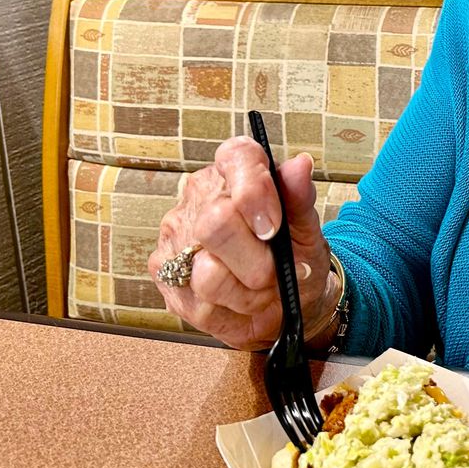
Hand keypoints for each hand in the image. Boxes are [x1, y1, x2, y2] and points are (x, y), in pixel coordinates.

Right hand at [147, 138, 333, 349]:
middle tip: (273, 271)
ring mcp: (175, 235)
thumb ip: (300, 199)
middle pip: (217, 222)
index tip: (272, 227)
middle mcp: (199, 197)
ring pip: (208, 273)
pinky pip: (200, 303)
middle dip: (257, 261)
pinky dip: (229, 310)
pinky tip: (237, 301)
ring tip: (258, 289)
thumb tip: (300, 165)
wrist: (285, 302)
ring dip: (247, 293)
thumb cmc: (295, 258)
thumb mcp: (306, 231)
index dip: (255, 190)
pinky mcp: (162, 273)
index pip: (236, 157)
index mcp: (235, 173)